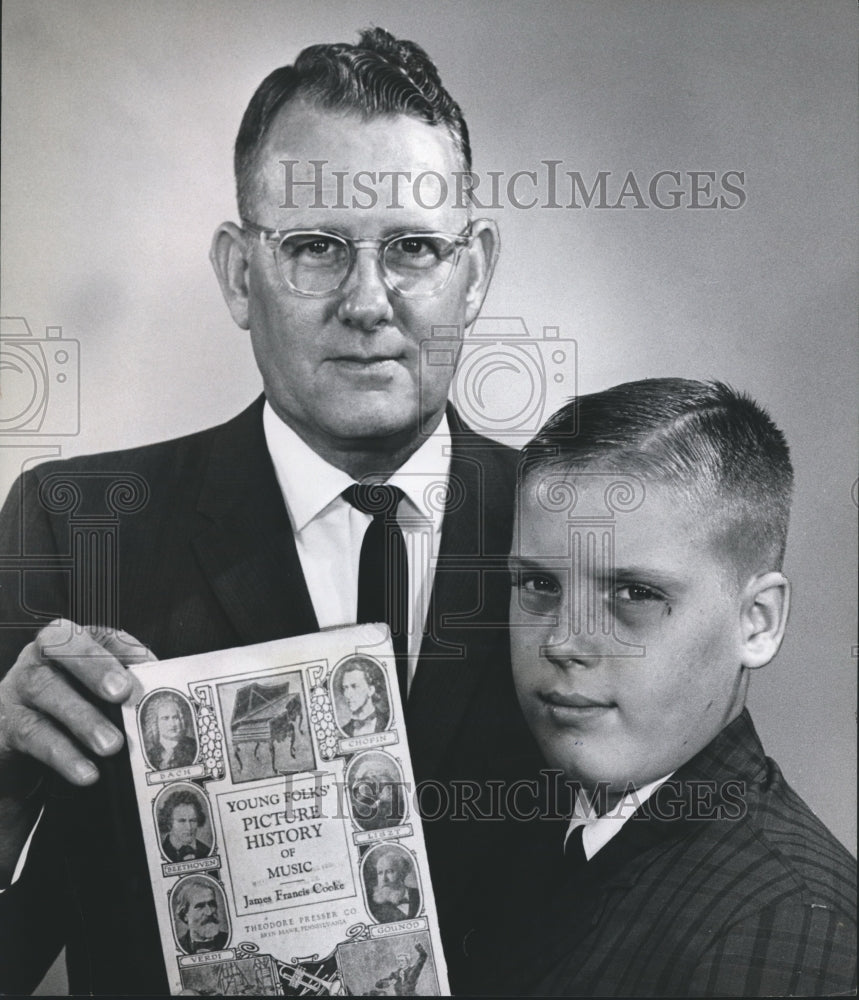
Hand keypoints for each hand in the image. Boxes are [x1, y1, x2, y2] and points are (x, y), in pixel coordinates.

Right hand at [0, 618, 156, 788]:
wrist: (16, 740)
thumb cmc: (65, 703)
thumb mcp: (91, 687)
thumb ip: (123, 680)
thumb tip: (161, 687)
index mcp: (66, 640)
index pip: (90, 633)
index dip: (116, 648)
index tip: (141, 667)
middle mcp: (38, 657)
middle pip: (61, 648)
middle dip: (94, 667)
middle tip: (122, 692)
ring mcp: (17, 688)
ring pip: (47, 692)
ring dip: (84, 720)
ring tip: (112, 745)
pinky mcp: (5, 726)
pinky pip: (33, 736)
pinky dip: (63, 756)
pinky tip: (87, 771)